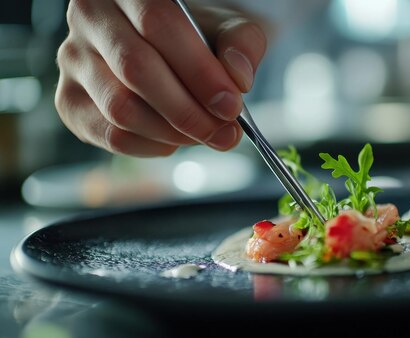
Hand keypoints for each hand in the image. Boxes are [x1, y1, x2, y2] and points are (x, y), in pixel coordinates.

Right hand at [55, 0, 266, 156]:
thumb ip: (240, 45)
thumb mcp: (227, 29)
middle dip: (188, 111)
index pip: (159, 25)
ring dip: (172, 133)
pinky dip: (151, 146)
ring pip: (120, 108)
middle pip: (136, 69)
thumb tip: (238, 78)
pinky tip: (175, 140)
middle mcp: (91, 18)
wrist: (168, 48)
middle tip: (225, 133)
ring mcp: (74, 60)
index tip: (231, 105)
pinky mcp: (69, 100)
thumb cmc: (197, 37)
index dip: (199, 72)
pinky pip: (110, 135)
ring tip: (205, 135)